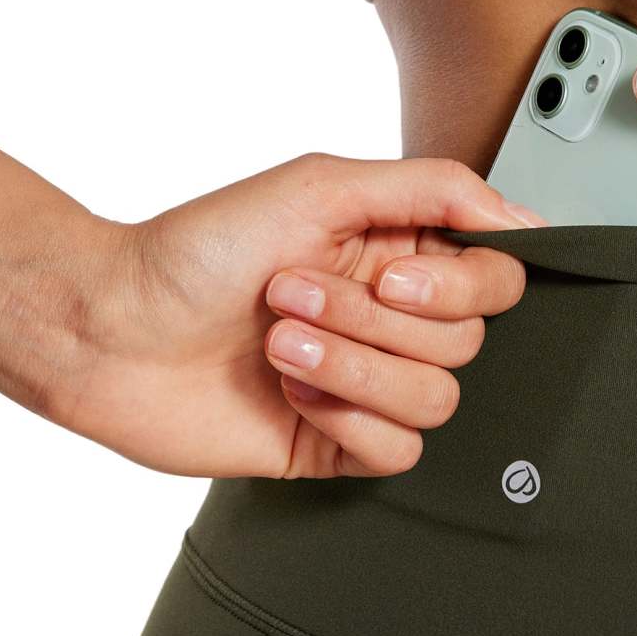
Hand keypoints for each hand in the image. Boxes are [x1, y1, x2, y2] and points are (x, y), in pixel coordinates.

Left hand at [49, 154, 546, 476]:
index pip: (495, 282)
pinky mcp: (342, 442)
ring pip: (436, 400)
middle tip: (294, 296)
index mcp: (396, 256)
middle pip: (466, 344)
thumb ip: (435, 190)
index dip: (456, 288)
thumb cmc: (195, 253)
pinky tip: (290, 395)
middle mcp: (389, 322)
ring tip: (280, 345)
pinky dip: (345, 419)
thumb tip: (522, 218)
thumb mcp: (320, 184)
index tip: (392, 277)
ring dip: (350, 370)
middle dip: (371, 323)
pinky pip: (401, 451)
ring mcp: (368, 385)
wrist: (114, 331)